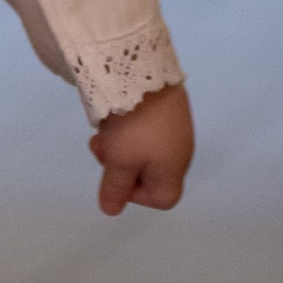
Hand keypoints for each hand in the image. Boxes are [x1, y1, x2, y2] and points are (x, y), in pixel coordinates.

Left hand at [91, 82, 193, 215]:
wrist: (141, 73)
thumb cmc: (133, 126)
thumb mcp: (119, 161)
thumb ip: (115, 188)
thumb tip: (112, 210)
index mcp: (174, 167)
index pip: (164, 198)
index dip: (138, 197)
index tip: (118, 179)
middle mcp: (181, 149)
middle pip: (151, 173)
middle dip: (122, 166)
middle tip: (101, 151)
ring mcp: (176, 125)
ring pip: (145, 149)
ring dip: (121, 146)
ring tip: (102, 133)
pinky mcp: (168, 105)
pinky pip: (148, 128)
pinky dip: (129, 128)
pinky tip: (114, 117)